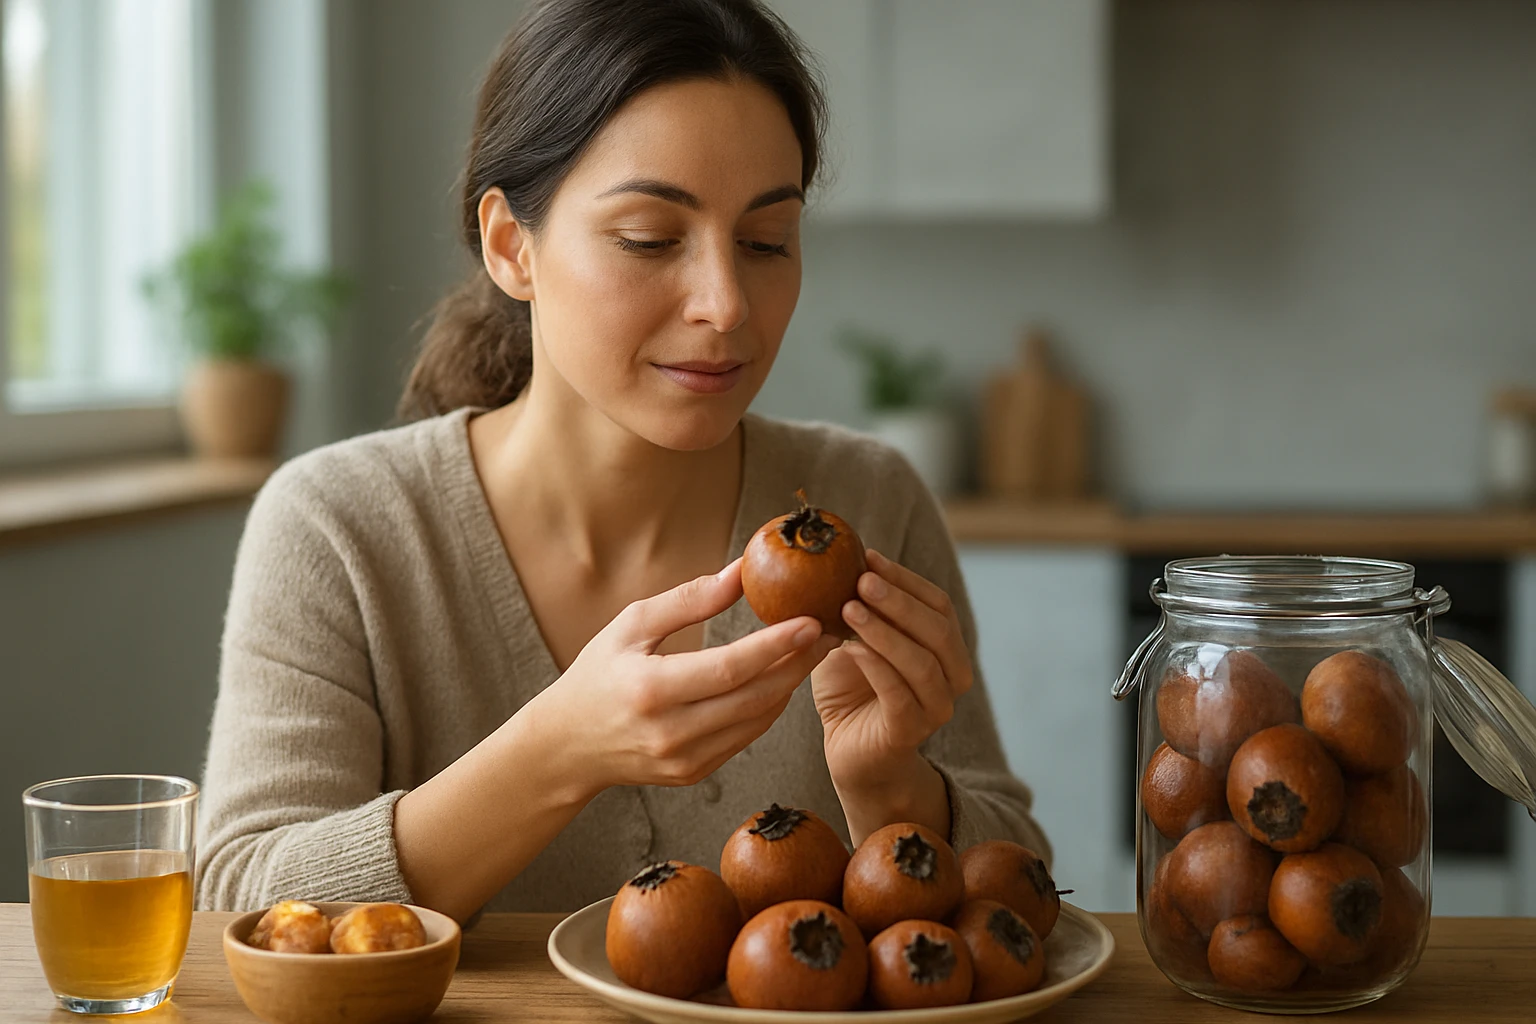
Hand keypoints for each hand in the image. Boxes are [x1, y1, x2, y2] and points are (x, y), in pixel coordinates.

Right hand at [535, 558, 840, 798]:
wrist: (568, 745)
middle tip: (828, 629)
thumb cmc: (598, 674)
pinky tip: (782, 677)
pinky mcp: (694, 773)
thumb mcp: (631, 625)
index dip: (776, 645)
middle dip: (798, 662)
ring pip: (758, 720)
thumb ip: (689, 599)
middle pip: (755, 697)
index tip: (811, 619)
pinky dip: (769, 706)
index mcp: (651, 690)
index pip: (730, 669)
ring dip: (791, 684)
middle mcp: (671, 732)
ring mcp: (685, 760)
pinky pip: (746, 737)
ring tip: (813, 649)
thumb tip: (742, 572)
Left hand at [812, 549, 974, 794]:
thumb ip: (859, 606)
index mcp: (947, 648)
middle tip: (861, 580)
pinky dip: (875, 665)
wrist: (850, 750)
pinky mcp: (911, 731)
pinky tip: (849, 646)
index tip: (868, 557)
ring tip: (848, 608)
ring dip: (884, 631)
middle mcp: (953, 676)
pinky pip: (899, 693)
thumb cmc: (852, 688)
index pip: (938, 604)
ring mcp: (936, 707)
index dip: (905, 579)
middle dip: (898, 601)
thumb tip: (844, 558)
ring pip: (921, 661)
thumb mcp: (854, 637)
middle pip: (937, 629)